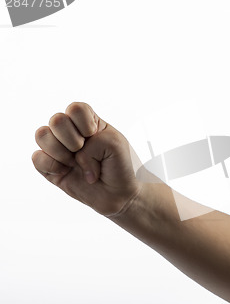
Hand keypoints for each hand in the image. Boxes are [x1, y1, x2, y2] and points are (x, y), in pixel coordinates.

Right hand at [32, 102, 141, 216]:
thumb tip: (72, 156)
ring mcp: (58, 148)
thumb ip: (95, 141)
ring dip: (62, 152)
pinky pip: (37, 158)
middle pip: (57, 120)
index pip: (76, 108)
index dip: (84, 123)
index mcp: (88, 122)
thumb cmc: (118, 166)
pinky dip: (52, 166)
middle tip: (84, 151)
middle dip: (73, 139)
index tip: (95, 136)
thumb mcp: (115, 145)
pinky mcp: (48, 166)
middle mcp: (70, 132)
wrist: (117, 194)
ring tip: (75, 164)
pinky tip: (65, 172)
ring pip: (42, 135)